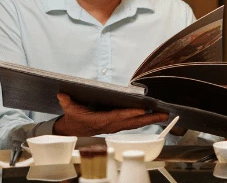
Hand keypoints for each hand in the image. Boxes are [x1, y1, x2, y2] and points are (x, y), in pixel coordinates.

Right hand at [52, 94, 168, 136]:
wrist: (72, 131)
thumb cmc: (74, 118)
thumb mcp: (69, 109)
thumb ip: (67, 102)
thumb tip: (63, 94)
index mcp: (101, 120)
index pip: (117, 117)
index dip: (130, 114)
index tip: (142, 111)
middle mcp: (111, 125)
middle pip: (132, 123)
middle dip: (148, 119)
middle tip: (163, 115)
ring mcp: (115, 126)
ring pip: (135, 124)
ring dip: (149, 120)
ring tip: (163, 116)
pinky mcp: (117, 126)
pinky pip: (132, 124)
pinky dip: (143, 121)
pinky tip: (152, 118)